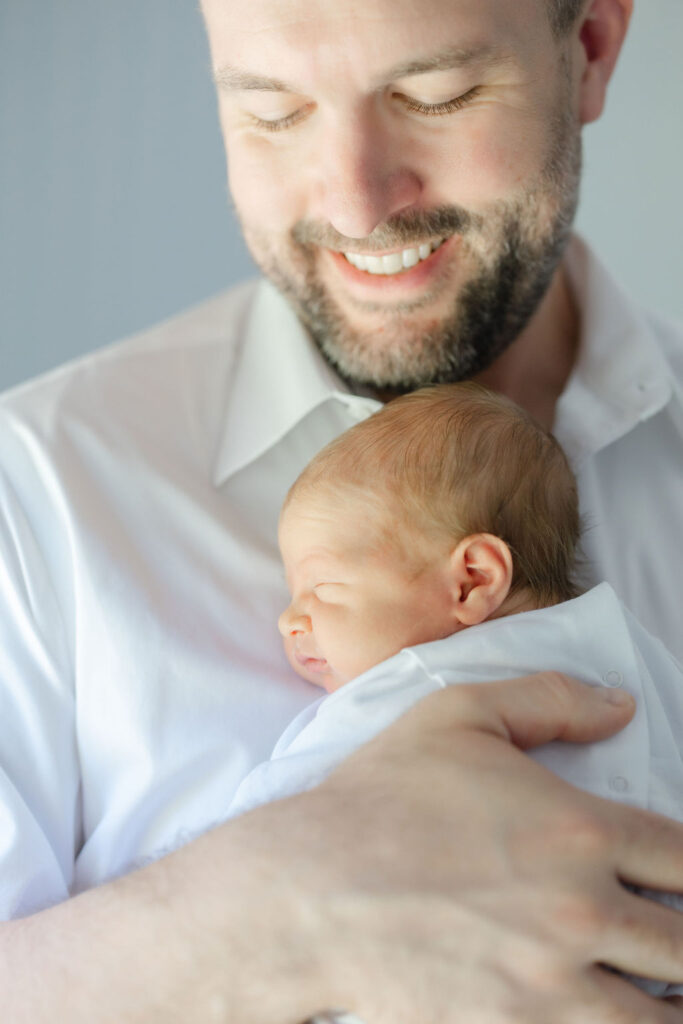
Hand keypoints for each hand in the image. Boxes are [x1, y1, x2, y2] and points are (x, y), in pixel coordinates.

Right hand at [283, 673, 682, 1022]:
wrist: (309, 891)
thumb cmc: (381, 796)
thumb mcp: (457, 714)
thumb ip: (549, 699)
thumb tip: (621, 706)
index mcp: (579, 830)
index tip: (678, 876)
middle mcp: (581, 912)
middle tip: (671, 930)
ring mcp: (552, 984)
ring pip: (663, 1012)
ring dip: (672, 997)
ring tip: (665, 986)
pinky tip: (616, 1009)